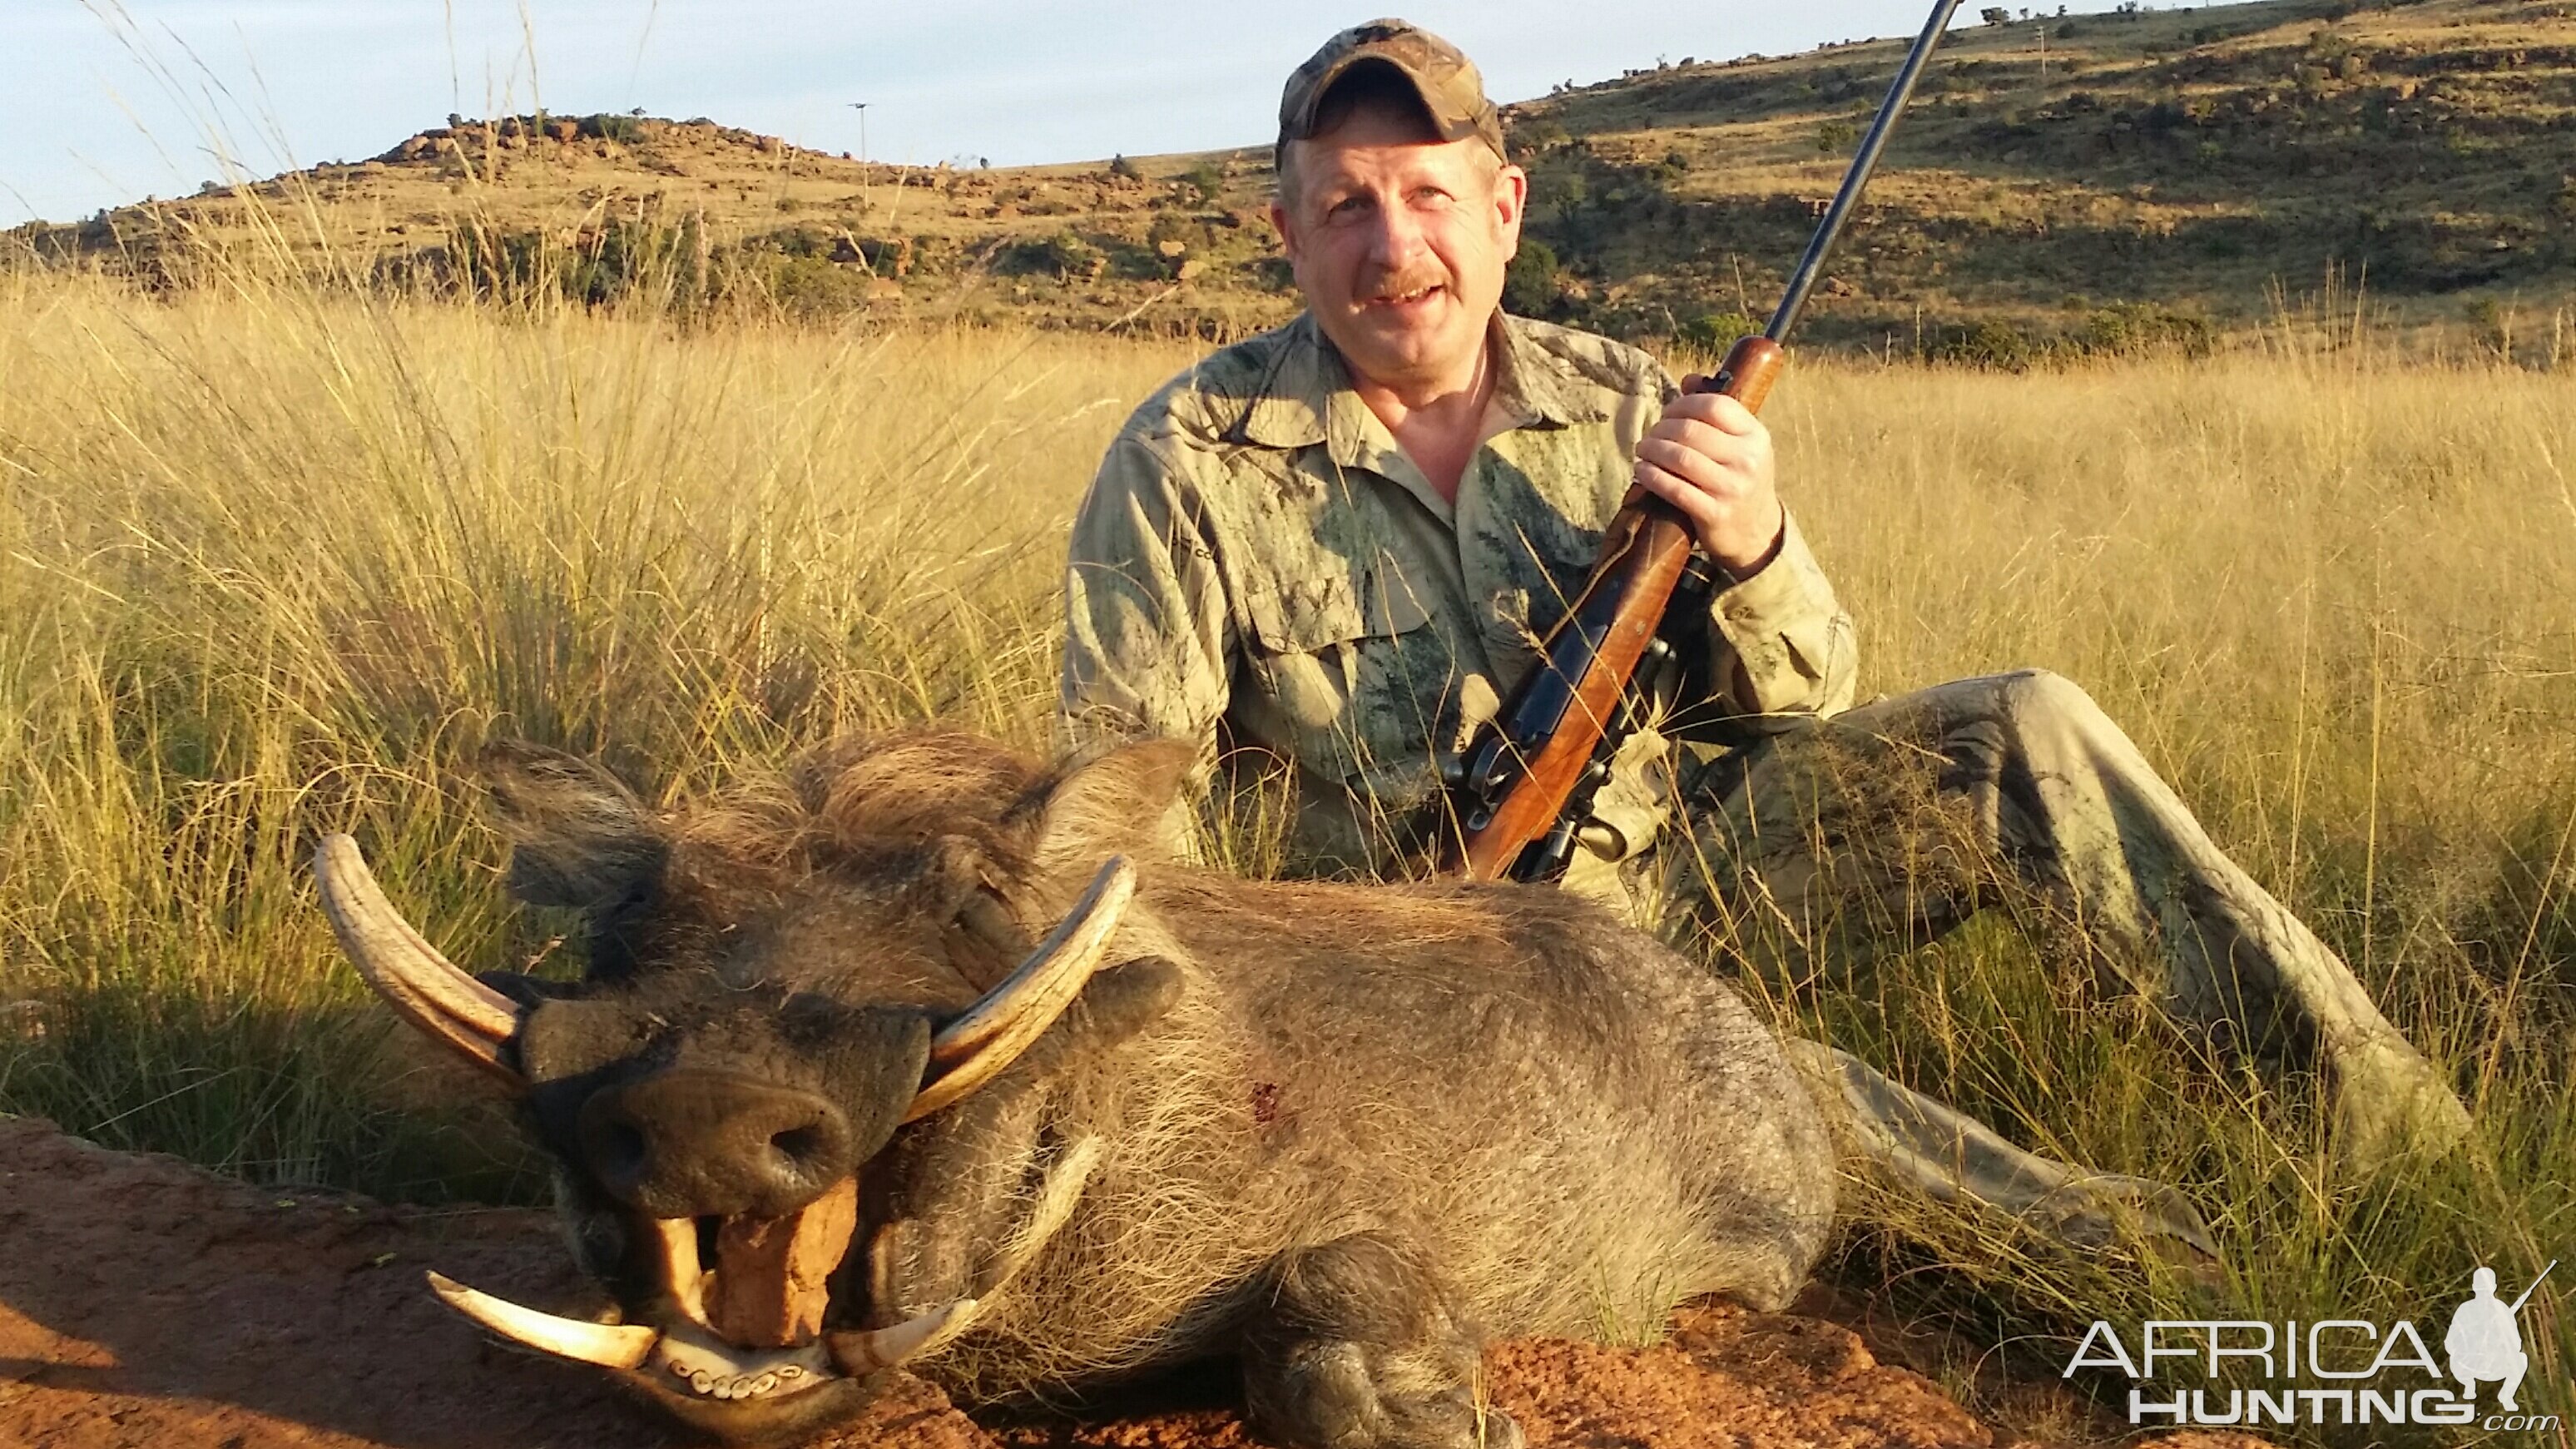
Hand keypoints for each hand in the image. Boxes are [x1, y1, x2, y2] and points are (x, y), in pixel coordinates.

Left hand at [1631, 380, 1783, 575]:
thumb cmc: (1740, 477)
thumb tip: (1689, 379)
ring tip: (1642, 450)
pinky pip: (1674, 489)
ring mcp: (1732, 488)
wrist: (1756, 531)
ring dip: (1652, 450)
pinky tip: (1641, 470)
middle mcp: (1747, 459)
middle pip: (1691, 431)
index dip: (1682, 405)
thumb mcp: (1741, 443)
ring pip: (1680, 458)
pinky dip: (1652, 476)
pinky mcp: (1714, 514)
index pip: (1714, 406)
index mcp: (1755, 435)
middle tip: (1649, 436)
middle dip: (1661, 429)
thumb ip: (1717, 410)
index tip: (1667, 413)